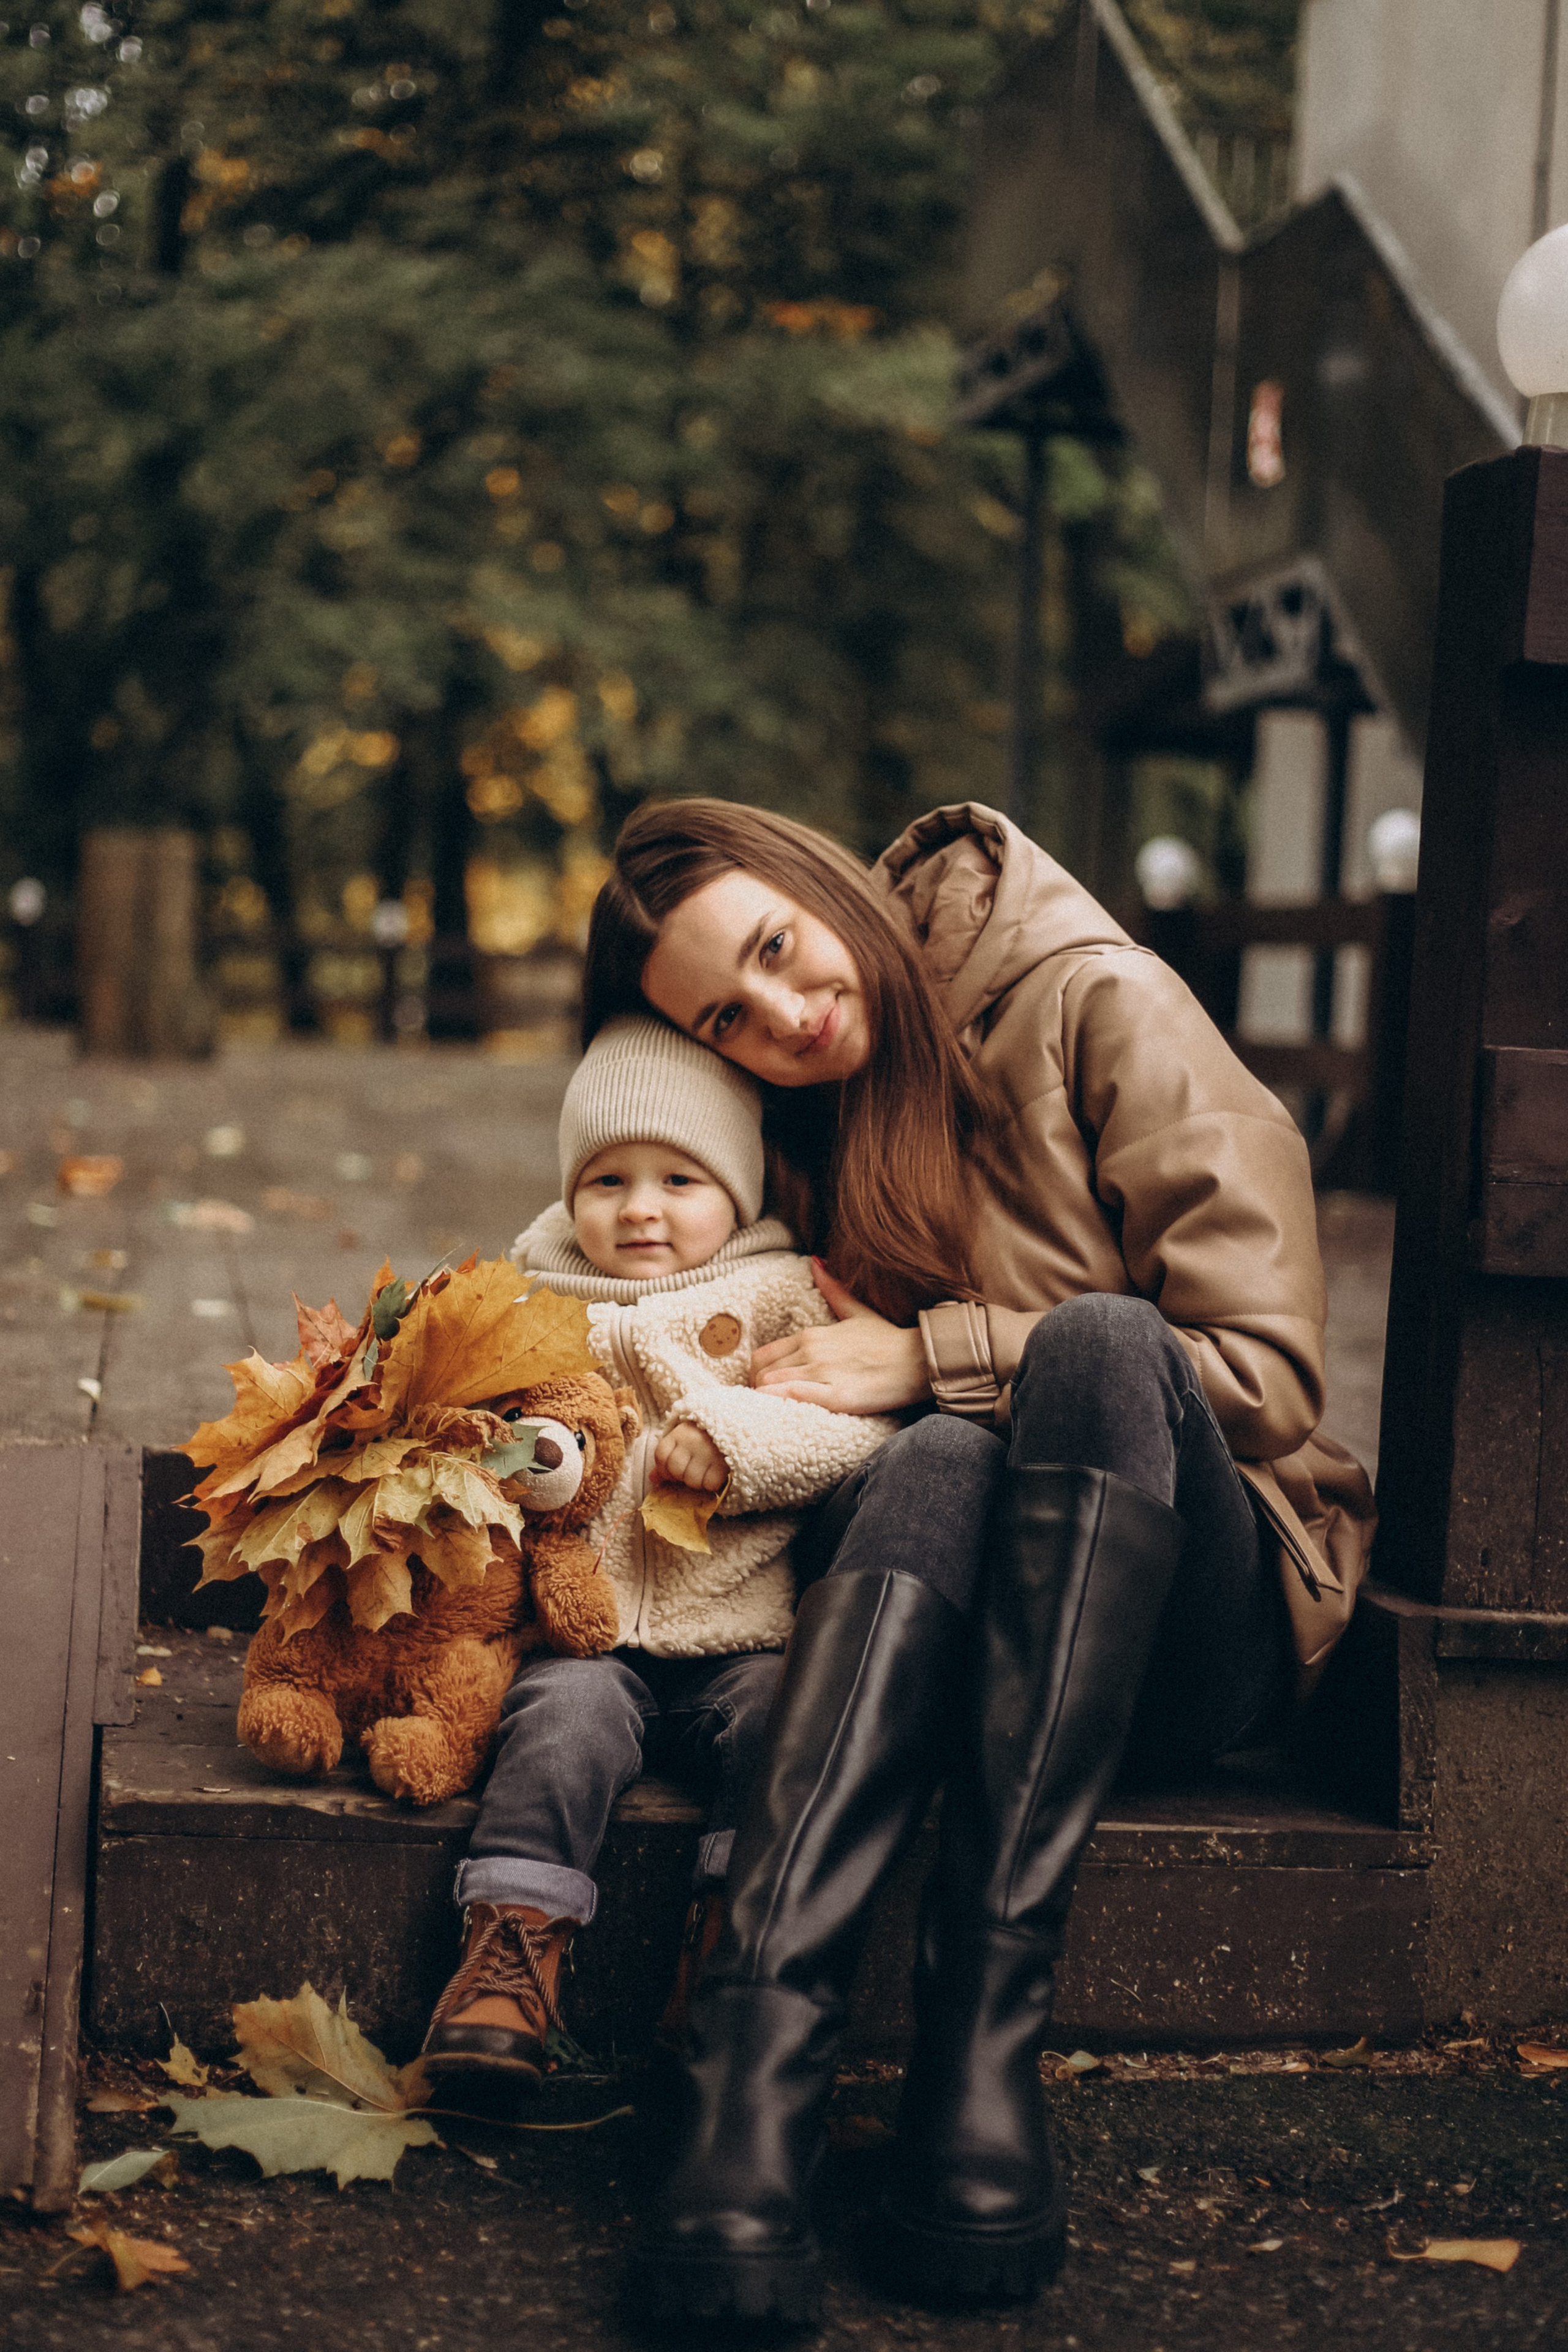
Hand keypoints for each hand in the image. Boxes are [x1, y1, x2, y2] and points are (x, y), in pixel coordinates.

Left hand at [654, 1420, 728, 1491]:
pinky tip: (714, 1475)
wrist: (733, 1424)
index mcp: (679, 1434)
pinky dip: (711, 1484)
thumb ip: (666, 1460)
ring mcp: (708, 1453)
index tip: (673, 1470)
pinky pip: (710, 1484)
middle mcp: (692, 1442)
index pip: (661, 1455)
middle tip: (691, 1471)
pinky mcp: (723, 1463)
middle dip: (681, 1475)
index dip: (664, 1468)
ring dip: (696, 1481)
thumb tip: (653, 1478)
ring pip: (691, 1480)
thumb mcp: (683, 1442)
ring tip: (703, 1473)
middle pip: (675, 1469)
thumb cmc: (703, 1437)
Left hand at [750, 1259, 929, 1414]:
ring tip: (770, 1414)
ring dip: (764, 1400)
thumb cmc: (889, 1340)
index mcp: (812, 1334)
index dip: (757, 1374)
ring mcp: (823, 1372)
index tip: (763, 1387)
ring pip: (770, 1386)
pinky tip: (775, 1414)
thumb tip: (815, 1262)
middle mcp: (812, 1350)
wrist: (919, 1360)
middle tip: (766, 1404)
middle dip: (758, 1390)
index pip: (763, 1355)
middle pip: (763, 1373)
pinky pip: (792, 1397)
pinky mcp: (837, 1396)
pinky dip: (777, 1404)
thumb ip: (833, 1290)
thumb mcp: (857, 1311)